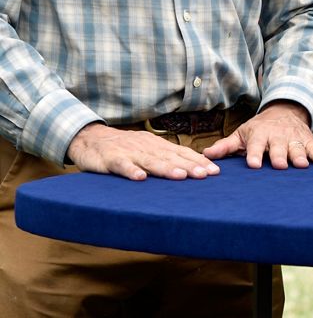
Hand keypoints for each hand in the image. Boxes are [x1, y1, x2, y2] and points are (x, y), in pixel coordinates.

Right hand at [66, 123, 220, 180]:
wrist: (91, 139)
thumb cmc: (124, 147)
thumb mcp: (147, 149)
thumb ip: (165, 157)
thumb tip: (191, 167)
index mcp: (157, 145)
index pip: (182, 153)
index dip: (198, 161)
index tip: (215, 171)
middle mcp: (147, 147)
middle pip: (171, 157)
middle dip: (189, 166)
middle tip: (206, 174)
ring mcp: (129, 152)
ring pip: (150, 161)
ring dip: (166, 169)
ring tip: (181, 176)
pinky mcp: (110, 159)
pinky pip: (122, 166)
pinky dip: (131, 171)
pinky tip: (140, 178)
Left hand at [203, 101, 312, 169]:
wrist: (285, 111)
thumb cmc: (259, 129)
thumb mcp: (241, 134)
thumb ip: (225, 146)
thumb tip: (206, 155)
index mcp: (259, 134)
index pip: (255, 145)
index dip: (254, 154)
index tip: (253, 164)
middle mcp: (277, 135)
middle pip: (278, 147)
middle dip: (279, 155)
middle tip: (280, 165)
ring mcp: (294, 137)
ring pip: (297, 147)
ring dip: (300, 155)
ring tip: (301, 165)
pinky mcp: (307, 139)